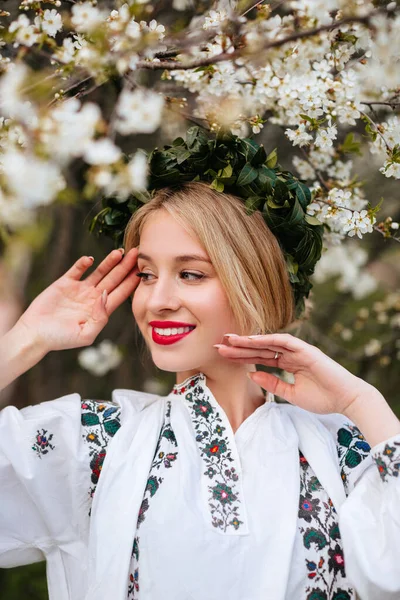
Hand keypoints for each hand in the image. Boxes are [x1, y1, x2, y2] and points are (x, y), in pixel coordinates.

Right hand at [16, 248, 139, 352]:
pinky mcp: (65, 283)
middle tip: (137, 253)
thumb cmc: (60, 339)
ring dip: (109, 262)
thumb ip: (100, 319)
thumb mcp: (86, 335)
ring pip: (99, 272)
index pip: (121, 293)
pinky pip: (77, 270)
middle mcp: (93, 297)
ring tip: (120, 252)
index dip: (131, 281)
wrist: (35, 334)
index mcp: (101, 310)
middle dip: (126, 266)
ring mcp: (80, 289)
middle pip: (114, 279)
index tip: (142, 270)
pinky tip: (90, 259)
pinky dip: (83, 263)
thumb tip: (106, 297)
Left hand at [215, 333, 369, 414]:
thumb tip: (251, 374)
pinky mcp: (306, 350)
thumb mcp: (290, 393)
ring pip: (268, 342)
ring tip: (230, 340)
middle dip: (239, 346)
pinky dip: (268, 339)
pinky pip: (284, 341)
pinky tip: (252, 339)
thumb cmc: (322, 398)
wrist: (346, 400)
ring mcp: (298, 350)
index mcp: (287, 364)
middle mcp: (290, 354)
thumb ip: (272, 383)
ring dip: (249, 340)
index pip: (259, 357)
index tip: (223, 355)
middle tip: (218, 344)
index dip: (241, 356)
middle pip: (259, 348)